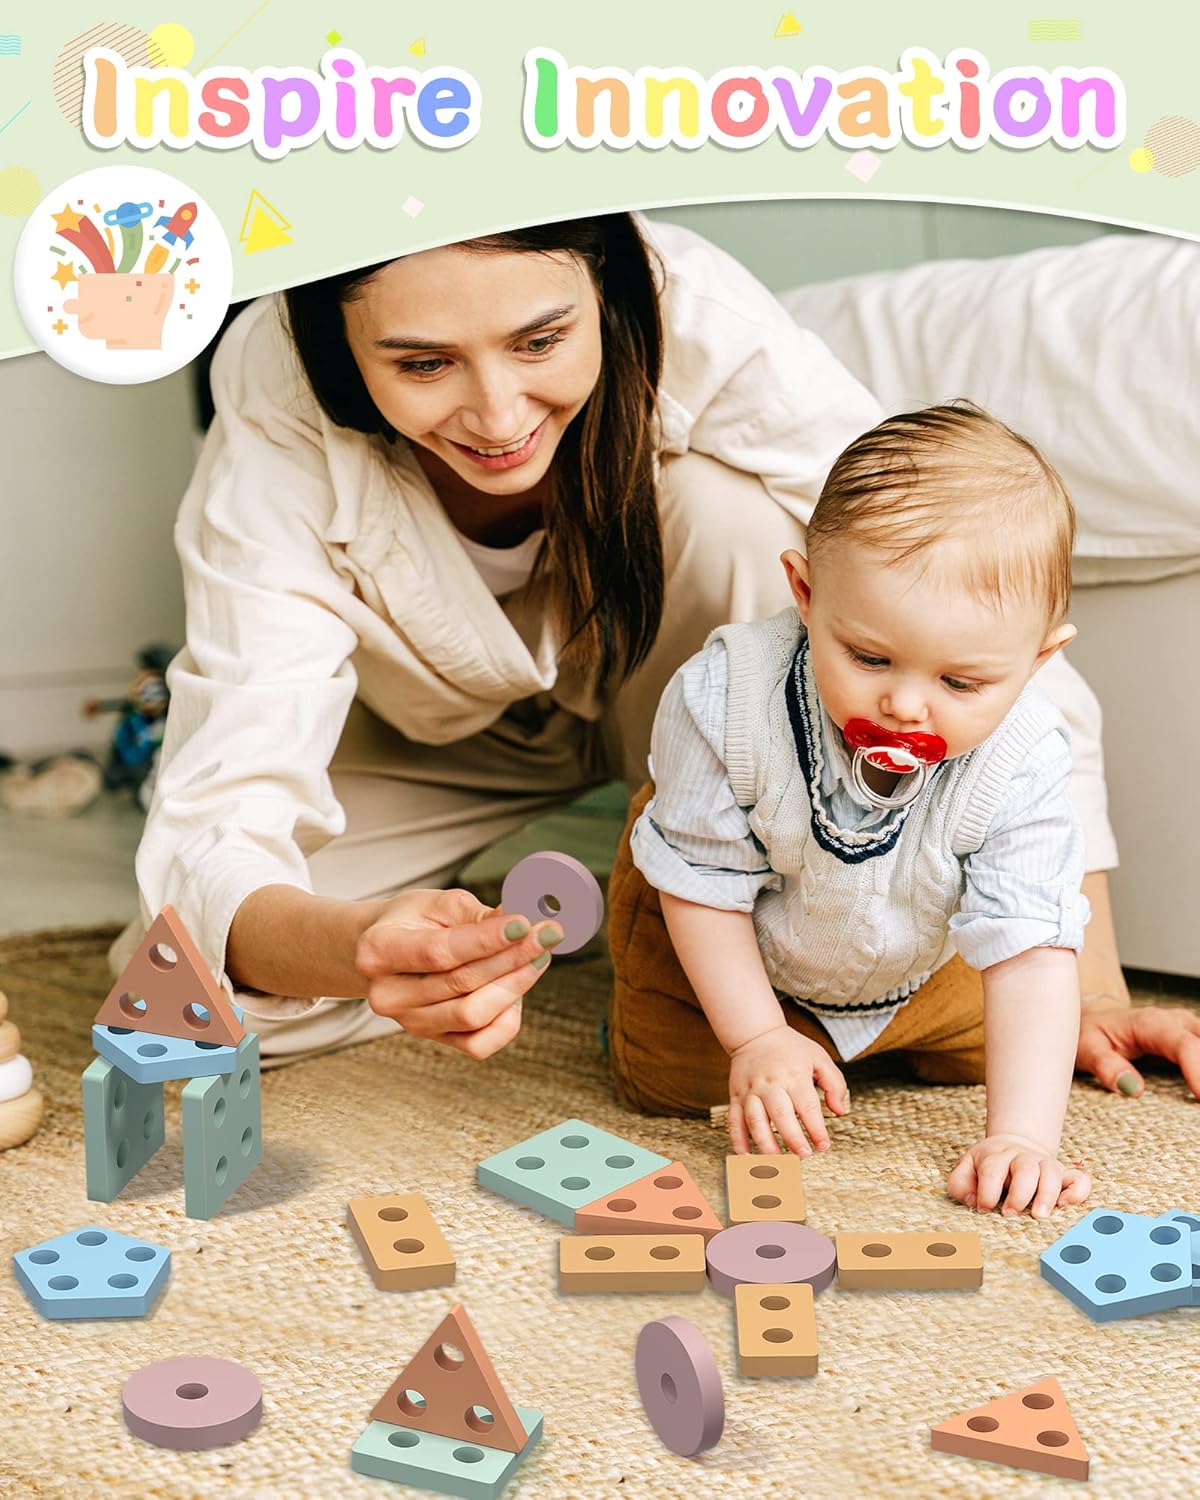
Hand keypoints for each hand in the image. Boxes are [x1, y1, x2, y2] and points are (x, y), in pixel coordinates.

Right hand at [355, 889, 562, 1059]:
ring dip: (515, 985)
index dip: (487, 940)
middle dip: (512, 957)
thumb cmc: (412, 921)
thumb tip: (522, 923)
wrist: (384, 952)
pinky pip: (480, 1043)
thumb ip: (477, 915)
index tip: (524, 923)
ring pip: (473, 1015)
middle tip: (547, 934)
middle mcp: (388, 995)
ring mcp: (410, 1023)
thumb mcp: (437, 904)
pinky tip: (518, 987)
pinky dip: (507, 1018)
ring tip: (539, 956)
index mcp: (378, 951)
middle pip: (462, 983)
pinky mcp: (434, 1040)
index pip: (440, 952)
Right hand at [727, 1025, 848, 1156]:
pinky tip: (746, 1156)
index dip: (816, 1130)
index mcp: (794, 1076)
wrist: (755, 1033)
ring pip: (755, 1121)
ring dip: (766, 1145)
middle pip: (781, 1116)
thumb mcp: (819, 1058)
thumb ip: (834, 1084)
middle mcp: (771, 1085)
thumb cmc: (791, 1048)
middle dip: (793, 1139)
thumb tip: (840, 1112)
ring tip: (777, 1163)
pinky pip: (734, 1121)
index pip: (807, 1107)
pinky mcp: (736, 1096)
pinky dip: (738, 1140)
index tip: (824, 1147)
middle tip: (804, 1156)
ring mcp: (751, 1091)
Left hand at [946, 1133, 1090, 1218]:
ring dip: (1047, 1194)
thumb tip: (973, 1201)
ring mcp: (1045, 1164)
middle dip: (1019, 1193)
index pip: (992, 1169)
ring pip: (1052, 1172)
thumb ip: (960, 1184)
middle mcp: (1022, 1158)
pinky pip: (1079, 1180)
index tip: (984, 1208)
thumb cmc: (987, 1166)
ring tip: (1039, 1216)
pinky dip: (1077, 1192)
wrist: (1013, 1146)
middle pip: (1025, 1168)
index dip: (987, 1191)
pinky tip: (1066, 1205)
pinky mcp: (1064, 1175)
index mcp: (996, 1155)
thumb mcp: (966, 1169)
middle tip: (1011, 1214)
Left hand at [1076, 1000, 1199, 1099]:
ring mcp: (1190, 1030)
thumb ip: (1105, 1066)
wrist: (1098, 1018)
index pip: (1184, 1046)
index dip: (1199, 1072)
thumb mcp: (1086, 1047)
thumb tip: (1132, 1088)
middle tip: (1198, 1102)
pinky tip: (1198, 1093)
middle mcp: (1177, 1022)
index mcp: (1152, 1023)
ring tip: (1197, 1099)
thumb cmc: (1092, 1033)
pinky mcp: (1195, 1040)